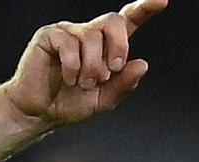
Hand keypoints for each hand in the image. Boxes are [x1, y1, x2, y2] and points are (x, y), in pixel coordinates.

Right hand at [3, 0, 166, 125]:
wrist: (37, 113)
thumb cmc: (68, 103)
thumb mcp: (103, 100)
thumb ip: (124, 85)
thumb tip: (142, 64)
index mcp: (106, 45)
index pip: (129, 20)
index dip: (144, 8)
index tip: (161, 1)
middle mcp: (88, 33)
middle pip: (113, 20)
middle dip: (118, 47)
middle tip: (110, 71)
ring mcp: (67, 32)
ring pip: (91, 36)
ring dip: (91, 65)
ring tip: (82, 83)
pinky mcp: (48, 37)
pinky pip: (68, 42)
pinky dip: (72, 65)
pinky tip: (68, 78)